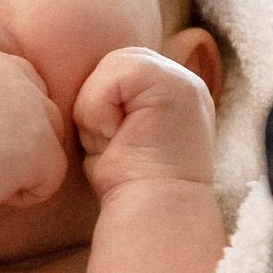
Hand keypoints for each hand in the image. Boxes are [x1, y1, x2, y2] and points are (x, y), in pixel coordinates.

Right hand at [0, 42, 70, 224]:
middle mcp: (5, 68)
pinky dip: (26, 194)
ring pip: (48, 139)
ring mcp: (28, 104)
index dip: (0, 116)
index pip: (13, 78)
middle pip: (38, 104)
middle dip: (19, 138)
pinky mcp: (41, 142)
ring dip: (22, 164)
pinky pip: (51, 176)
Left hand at [73, 47, 216, 201]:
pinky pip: (113, 75)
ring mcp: (183, 79)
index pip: (119, 69)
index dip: (103, 103)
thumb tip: (89, 85)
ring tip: (118, 140)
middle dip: (100, 103)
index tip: (118, 142)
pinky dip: (100, 110)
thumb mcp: (118, 131)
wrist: (153, 211)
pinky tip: (118, 137)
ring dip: (98, 108)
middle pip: (114, 62)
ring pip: (112, 65)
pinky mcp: (173, 84)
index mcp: (172, 90)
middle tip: (115, 142)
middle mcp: (184, 80)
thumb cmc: (128, 182)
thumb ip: (115, 100)